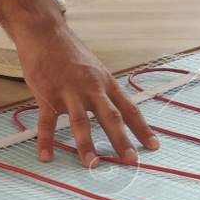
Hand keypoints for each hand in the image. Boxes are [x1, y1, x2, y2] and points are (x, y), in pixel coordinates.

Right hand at [12, 21, 157, 167]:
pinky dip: (46, 140)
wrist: (45, 34)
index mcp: (106, 83)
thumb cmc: (71, 54)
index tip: (154, 146)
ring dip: (86, 144)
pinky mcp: (47, 94)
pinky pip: (47, 122)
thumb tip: (118, 112)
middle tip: (131, 160)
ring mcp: (69, 91)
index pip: (129, 109)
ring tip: (93, 164)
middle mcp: (92, 88)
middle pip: (110, 117)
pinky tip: (46, 156)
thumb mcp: (96, 69)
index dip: (142, 128)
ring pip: (80, 121)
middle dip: (122, 140)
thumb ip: (104, 91)